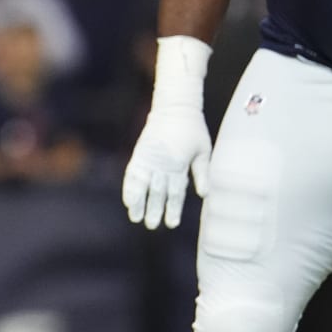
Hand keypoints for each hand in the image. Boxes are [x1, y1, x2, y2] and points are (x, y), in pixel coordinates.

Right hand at [121, 104, 211, 229]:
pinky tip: (127, 200)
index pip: (176, 192)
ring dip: (138, 202)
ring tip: (135, 218)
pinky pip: (132, 173)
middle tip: (152, 225)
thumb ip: (203, 172)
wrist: (175, 106)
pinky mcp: (140, 152)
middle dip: (154, 210)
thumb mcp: (203, 150)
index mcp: (180, 164)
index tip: (171, 223)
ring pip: (143, 185)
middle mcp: (163, 163)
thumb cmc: (193, 128)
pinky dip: (129, 187)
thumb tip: (204, 194)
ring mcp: (150, 158)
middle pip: (158, 192)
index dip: (173, 209)